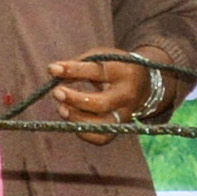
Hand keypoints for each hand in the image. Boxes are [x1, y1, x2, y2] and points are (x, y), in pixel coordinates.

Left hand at [45, 52, 161, 126]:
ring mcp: (126, 114)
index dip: (73, 70)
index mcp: (124, 71)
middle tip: (56, 92)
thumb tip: (53, 72)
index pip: (98, 71)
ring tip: (61, 108)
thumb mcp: (102, 58)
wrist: (143, 83)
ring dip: (75, 118)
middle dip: (75, 99)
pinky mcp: (120, 127)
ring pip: (100, 123)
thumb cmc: (114, 68)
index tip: (53, 69)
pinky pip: (101, 138)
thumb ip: (79, 64)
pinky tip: (72, 120)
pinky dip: (83, 132)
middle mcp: (128, 95)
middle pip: (101, 103)